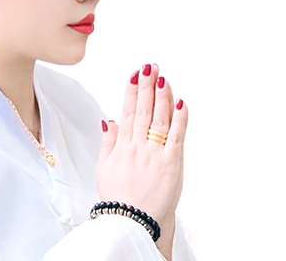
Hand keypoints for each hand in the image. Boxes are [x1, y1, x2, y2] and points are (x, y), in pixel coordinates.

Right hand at [96, 63, 187, 223]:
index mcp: (122, 145)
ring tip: (164, 76)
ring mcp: (154, 153)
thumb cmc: (117, 196)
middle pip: (143, 109)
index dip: (132, 91)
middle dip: (146, 85)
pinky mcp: (171, 164)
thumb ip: (107, 142)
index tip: (135, 75)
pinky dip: (180, 118)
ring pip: (160, 118)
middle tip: (149, 66)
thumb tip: (108, 121)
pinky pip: (177, 136)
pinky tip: (182, 102)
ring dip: (162, 95)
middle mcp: (137, 145)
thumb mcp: (103, 168)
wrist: (129, 219)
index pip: (127, 111)